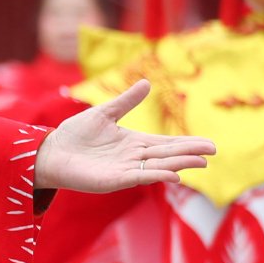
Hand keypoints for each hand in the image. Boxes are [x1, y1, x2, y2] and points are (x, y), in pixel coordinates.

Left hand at [35, 80, 214, 194]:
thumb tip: (147, 83)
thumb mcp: (104, 113)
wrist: (50, 151)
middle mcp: (133, 158)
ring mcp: (123, 170)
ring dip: (178, 165)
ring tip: (200, 163)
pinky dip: (155, 175)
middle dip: (189, 154)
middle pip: (166, 155)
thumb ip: (126, 101)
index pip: (166, 143)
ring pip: (156, 167)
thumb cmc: (75, 134)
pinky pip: (137, 178)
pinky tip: (173, 175)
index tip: (210, 144)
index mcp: (133, 143)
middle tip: (213, 152)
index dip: (187, 143)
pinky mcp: (111, 180)